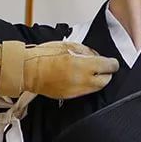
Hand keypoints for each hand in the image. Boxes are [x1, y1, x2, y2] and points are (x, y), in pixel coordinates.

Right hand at [0, 40, 116, 99]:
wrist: (28, 71)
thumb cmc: (43, 56)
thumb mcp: (67, 45)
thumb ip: (85, 51)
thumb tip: (94, 55)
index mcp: (83, 65)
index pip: (108, 66)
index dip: (112, 63)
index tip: (112, 62)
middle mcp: (82, 80)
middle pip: (105, 80)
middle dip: (107, 74)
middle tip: (104, 67)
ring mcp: (76, 90)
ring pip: (96, 88)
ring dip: (97, 81)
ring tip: (92, 72)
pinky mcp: (70, 96)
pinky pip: (84, 92)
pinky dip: (87, 86)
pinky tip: (81, 78)